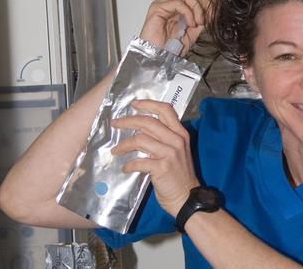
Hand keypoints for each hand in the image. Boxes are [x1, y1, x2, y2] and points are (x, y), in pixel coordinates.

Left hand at [110, 99, 199, 215]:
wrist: (187, 197)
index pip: (166, 110)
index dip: (148, 104)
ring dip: (124, 145)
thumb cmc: (179, 175)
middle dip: (128, 121)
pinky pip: (139, 161)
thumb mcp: (177, 151)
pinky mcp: (162, 167)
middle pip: (148, 122)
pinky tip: (126, 168)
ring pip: (140, 139)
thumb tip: (141, 129)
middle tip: (115, 124)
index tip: (134, 104)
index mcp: (181, 133)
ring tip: (116, 151)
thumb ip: (164, 138)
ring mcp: (170, 153)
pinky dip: (129, 164)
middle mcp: (177, 140)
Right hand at [140, 0, 210, 55]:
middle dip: (203, 4)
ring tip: (199, 22)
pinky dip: (188, 12)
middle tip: (207, 18)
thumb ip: (203, 21)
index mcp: (179, 9)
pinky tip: (191, 24)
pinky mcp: (158, 8)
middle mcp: (171, 5)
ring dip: (197, 7)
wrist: (159, 58)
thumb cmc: (171, 48)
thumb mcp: (194, 33)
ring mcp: (164, 5)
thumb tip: (214, 9)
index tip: (215, 13)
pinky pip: (178, 3)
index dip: (207, 2)